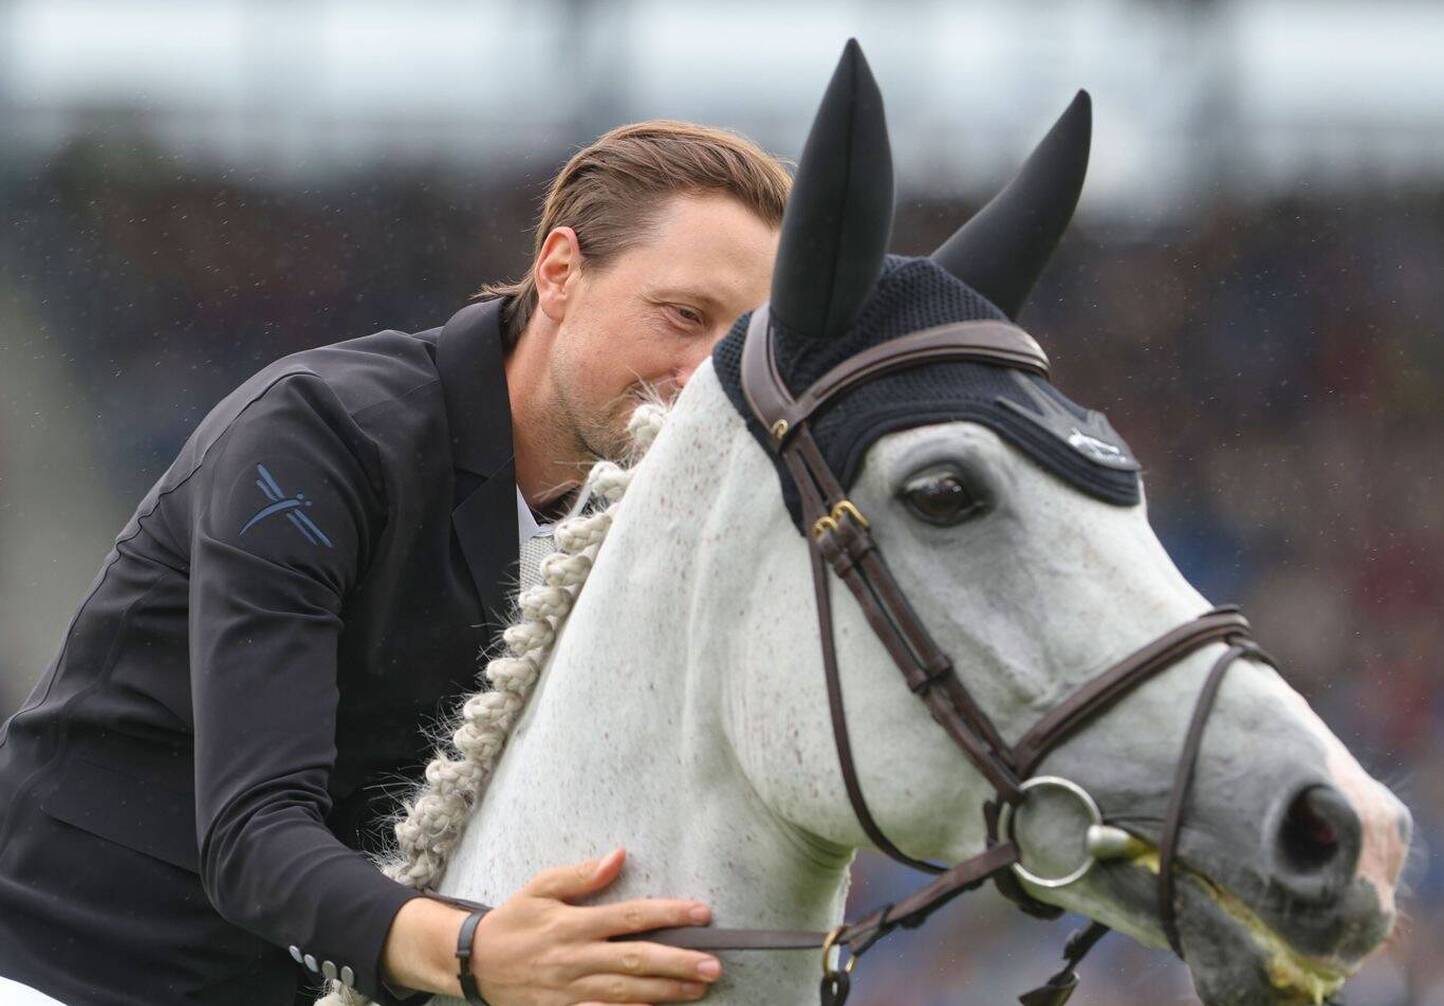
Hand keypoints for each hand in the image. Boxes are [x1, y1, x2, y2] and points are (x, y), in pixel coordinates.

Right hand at [468, 848, 722, 1005]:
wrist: (474, 963)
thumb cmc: (514, 921)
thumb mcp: (541, 887)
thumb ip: (581, 875)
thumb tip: (619, 856)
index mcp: (574, 923)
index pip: (630, 916)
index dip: (668, 914)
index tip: (701, 913)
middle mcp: (576, 957)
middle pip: (635, 960)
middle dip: (677, 962)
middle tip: (714, 964)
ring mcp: (571, 990)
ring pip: (626, 993)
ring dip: (665, 991)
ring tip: (699, 987)